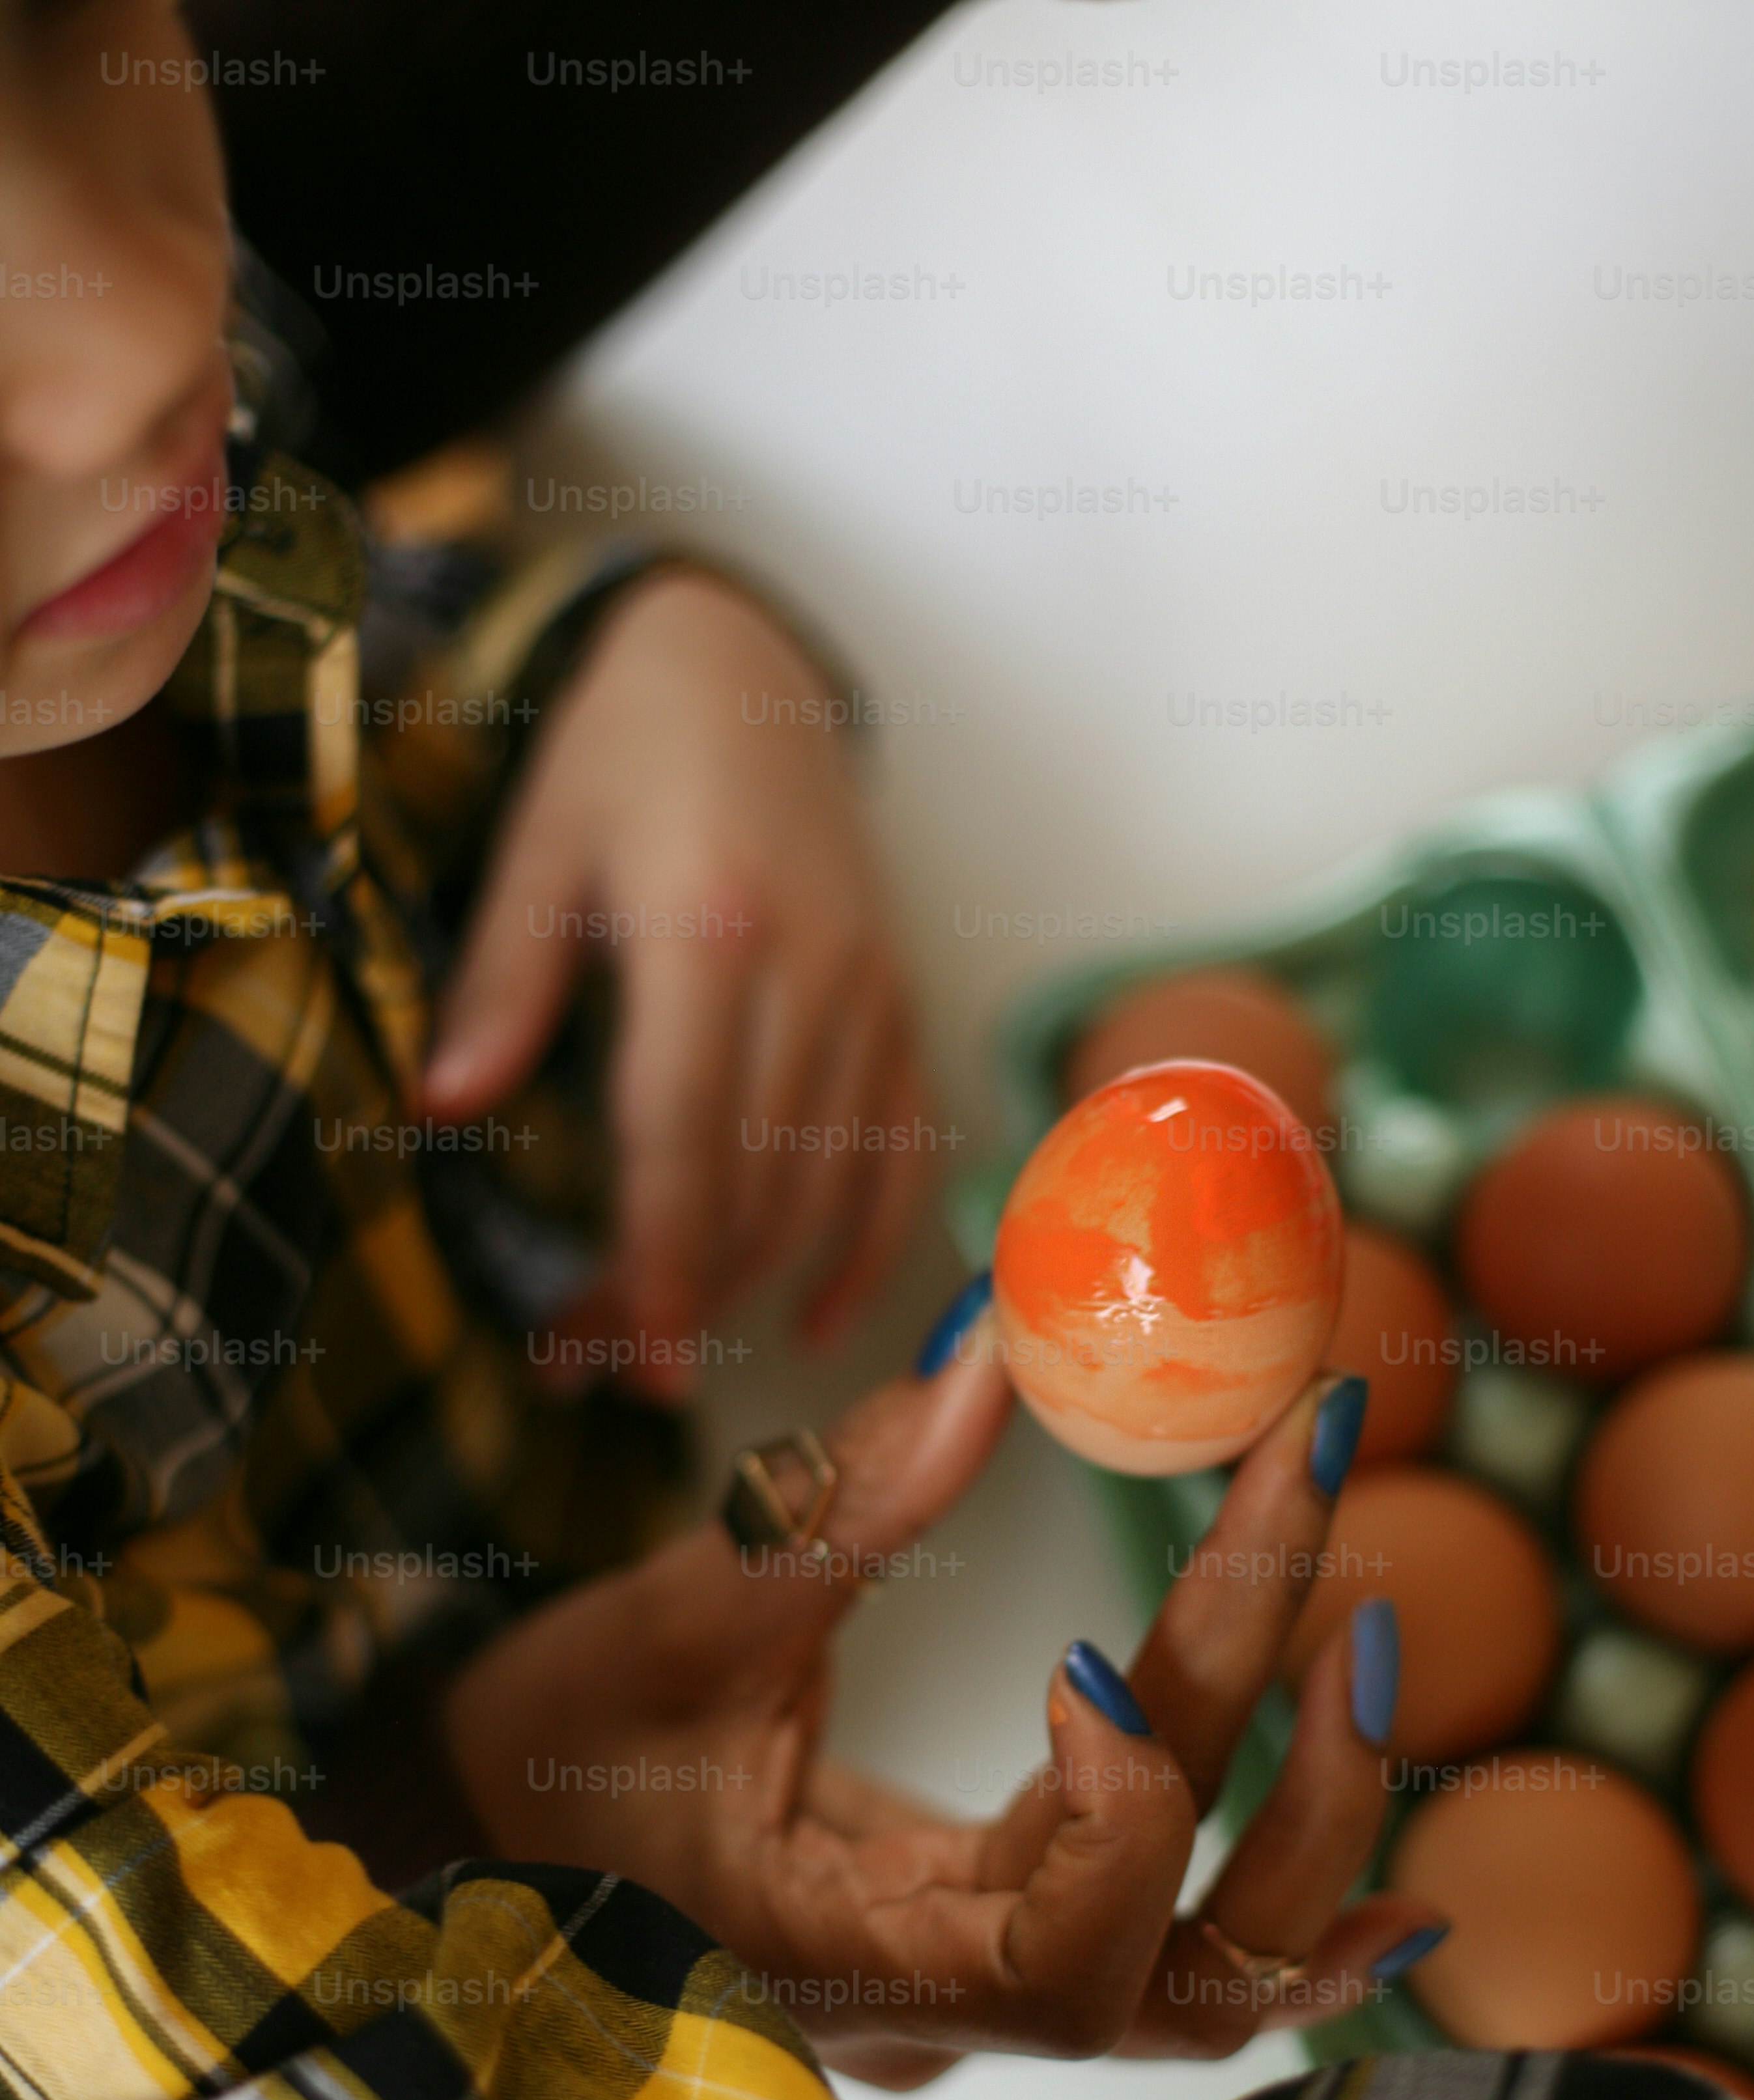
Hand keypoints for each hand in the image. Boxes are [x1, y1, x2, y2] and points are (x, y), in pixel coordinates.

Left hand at [420, 568, 932, 1391]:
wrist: (742, 666)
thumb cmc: (624, 752)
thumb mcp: (538, 845)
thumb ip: (500, 982)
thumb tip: (442, 1107)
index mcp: (707, 926)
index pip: (686, 1130)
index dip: (660, 1254)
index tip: (626, 1351)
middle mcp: (808, 968)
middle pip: (757, 1176)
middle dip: (684, 1291)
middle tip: (601, 1371)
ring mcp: (868, 991)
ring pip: (829, 1180)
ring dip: (755, 1285)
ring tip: (667, 1348)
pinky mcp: (898, 1005)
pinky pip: (901, 1150)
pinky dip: (869, 1246)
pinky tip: (817, 1320)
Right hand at [440, 1317, 1441, 2084]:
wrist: (476, 1851)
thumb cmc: (539, 1761)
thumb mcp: (662, 1631)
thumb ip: (832, 1508)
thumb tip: (995, 1339)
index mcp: (841, 1959)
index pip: (1060, 1962)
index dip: (1128, 1810)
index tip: (1097, 1650)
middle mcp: (939, 2016)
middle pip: (1181, 1949)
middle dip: (1281, 1736)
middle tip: (1310, 1485)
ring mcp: (978, 2002)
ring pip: (1210, 1980)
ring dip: (1321, 1815)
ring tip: (1371, 1630)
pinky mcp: (996, 1949)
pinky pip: (1181, 1969)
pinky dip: (1300, 1919)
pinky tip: (1407, 1880)